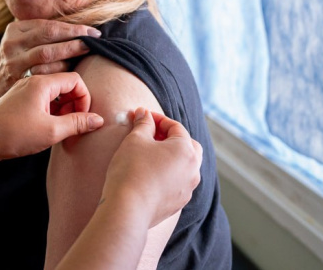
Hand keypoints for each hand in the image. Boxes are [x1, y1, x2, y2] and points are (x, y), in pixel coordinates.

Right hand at [0, 19, 100, 102]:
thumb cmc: (17, 60)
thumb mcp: (21, 41)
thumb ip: (40, 32)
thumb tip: (77, 26)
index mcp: (14, 31)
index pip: (47, 26)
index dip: (72, 28)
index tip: (91, 31)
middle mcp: (12, 46)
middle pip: (49, 39)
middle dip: (74, 39)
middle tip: (93, 41)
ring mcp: (14, 64)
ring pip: (48, 57)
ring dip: (70, 56)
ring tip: (86, 53)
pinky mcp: (19, 81)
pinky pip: (46, 75)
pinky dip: (62, 72)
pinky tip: (72, 71)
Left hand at [0, 72, 103, 163]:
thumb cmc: (14, 134)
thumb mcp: (51, 131)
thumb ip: (77, 123)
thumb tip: (98, 120)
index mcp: (42, 83)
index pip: (75, 80)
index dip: (84, 99)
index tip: (82, 118)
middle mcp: (33, 81)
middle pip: (65, 84)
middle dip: (75, 104)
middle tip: (73, 124)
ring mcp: (25, 90)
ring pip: (54, 93)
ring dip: (63, 109)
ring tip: (61, 128)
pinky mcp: (19, 100)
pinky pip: (43, 100)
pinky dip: (51, 111)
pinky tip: (48, 128)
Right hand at [100, 108, 202, 227]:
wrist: (128, 208)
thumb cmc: (132, 169)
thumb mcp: (135, 139)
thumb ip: (143, 123)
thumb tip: (144, 113)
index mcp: (186, 150)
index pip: (176, 127)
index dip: (158, 119)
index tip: (142, 116)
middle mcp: (193, 170)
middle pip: (188, 145)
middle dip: (170, 137)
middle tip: (150, 134)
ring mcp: (188, 188)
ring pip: (184, 165)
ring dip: (170, 156)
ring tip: (150, 154)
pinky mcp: (178, 203)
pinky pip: (177, 182)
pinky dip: (168, 173)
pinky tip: (149, 174)